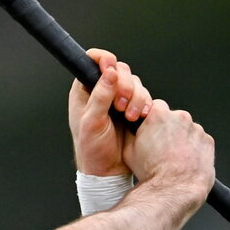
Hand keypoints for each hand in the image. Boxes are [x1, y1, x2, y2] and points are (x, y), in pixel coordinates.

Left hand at [68, 49, 151, 175]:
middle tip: (120, 106)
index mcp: (84, 90)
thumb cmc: (91, 149)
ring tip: (130, 117)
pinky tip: (140, 117)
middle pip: (120, 69)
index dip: (103, 59)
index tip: (111, 68)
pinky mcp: (133, 108)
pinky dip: (145, 104)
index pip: (92, 61)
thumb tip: (109, 73)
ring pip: (135, 83)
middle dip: (125, 85)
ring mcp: (118, 98)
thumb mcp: (92, 122)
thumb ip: (100, 97)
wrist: (108, 170)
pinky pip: (145, 96)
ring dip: (136, 98)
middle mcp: (101, 91)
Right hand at [125, 99, 215, 206]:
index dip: (152, 119)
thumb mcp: (128, 150)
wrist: (173, 189)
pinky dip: (193, 148)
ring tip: (173, 157)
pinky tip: (184, 160)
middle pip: (173, 117)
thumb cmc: (151, 172)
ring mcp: (196, 129)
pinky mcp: (208, 141)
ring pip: (187, 130)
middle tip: (160, 147)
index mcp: (159, 115)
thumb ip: (130, 133)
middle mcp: (180, 117)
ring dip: (181, 139)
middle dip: (168, 129)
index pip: (155, 106)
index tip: (151, 129)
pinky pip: (199, 141)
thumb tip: (130, 128)